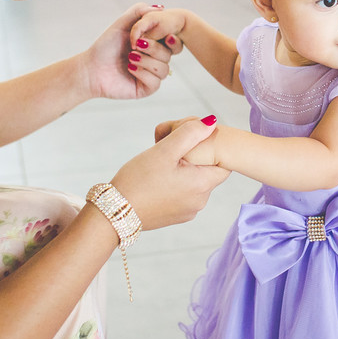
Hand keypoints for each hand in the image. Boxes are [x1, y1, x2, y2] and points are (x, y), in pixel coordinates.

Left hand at [83, 3, 176, 99]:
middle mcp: (155, 60)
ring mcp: (152, 75)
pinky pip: (155, 82)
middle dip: (153, 48)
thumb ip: (139, 11)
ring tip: (129, 57)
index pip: (173, 43)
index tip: (166, 36)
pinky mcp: (146, 88)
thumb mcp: (122, 24)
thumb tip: (161, 7)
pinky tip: (129, 68)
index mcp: (154, 45)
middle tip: (136, 45)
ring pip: (164, 69)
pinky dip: (142, 72)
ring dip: (146, 61)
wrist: (91, 68)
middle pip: (169, 54)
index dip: (173, 40)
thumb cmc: (106, 46)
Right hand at [111, 116, 228, 229]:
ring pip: (194, 182)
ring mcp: (188, 211)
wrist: (113, 214)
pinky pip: (183, 194)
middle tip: (170, 148)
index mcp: (202, 185)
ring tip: (160, 164)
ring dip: (184, 170)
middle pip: (208, 171)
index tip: (193, 141)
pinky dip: (176, 183)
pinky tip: (156, 179)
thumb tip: (212, 122)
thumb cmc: (137, 181)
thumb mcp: (164, 151)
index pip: (224, 163)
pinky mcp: (175, 216)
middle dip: (194, 157)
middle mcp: (200, 201)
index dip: (212, 148)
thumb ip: (189, 134)